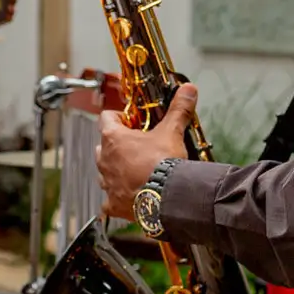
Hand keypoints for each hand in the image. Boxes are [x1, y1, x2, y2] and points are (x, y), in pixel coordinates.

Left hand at [96, 83, 195, 220]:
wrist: (167, 197)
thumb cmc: (163, 164)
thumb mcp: (172, 132)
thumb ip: (178, 109)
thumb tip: (188, 90)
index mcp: (113, 138)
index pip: (106, 117)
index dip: (120, 117)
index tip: (133, 120)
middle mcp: (105, 160)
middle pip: (104, 144)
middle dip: (119, 144)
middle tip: (138, 145)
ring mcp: (107, 182)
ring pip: (105, 171)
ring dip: (117, 168)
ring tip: (137, 169)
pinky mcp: (113, 203)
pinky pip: (109, 200)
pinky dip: (117, 198)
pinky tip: (130, 195)